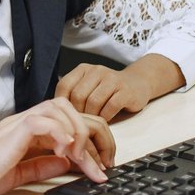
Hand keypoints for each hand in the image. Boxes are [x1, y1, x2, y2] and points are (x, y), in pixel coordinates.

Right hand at [0, 97, 114, 194]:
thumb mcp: (18, 174)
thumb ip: (41, 165)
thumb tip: (68, 163)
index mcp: (24, 131)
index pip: (64, 119)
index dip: (87, 140)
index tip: (96, 168)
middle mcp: (22, 122)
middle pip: (67, 105)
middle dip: (92, 132)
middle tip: (100, 163)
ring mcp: (15, 125)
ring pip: (59, 107)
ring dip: (78, 133)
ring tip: (81, 160)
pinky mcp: (10, 133)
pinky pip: (42, 120)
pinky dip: (60, 133)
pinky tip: (64, 154)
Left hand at [55, 55, 184, 120]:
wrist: (138, 83)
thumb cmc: (107, 91)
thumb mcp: (88, 87)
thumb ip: (73, 95)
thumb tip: (56, 114)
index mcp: (83, 69)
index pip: (64, 86)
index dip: (62, 104)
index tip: (65, 117)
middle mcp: (96, 71)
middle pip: (78, 95)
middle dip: (77, 113)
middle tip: (79, 124)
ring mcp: (112, 79)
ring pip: (93, 102)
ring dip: (91, 117)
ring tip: (92, 124)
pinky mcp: (125, 91)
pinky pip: (110, 107)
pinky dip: (105, 118)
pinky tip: (105, 122)